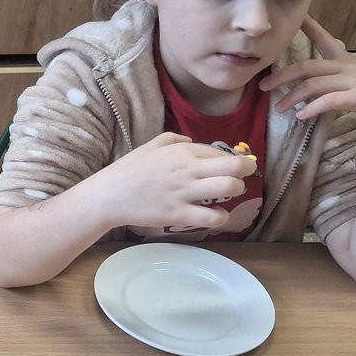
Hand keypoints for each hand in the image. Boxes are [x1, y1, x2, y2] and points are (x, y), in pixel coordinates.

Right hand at [103, 132, 256, 231]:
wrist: (108, 195)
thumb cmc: (128, 170)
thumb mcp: (150, 146)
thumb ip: (173, 139)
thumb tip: (192, 141)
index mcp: (181, 151)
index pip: (219, 152)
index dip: (231, 159)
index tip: (233, 167)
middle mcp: (187, 169)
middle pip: (234, 166)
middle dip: (246, 170)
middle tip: (243, 177)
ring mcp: (183, 192)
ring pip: (228, 188)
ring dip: (236, 191)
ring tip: (229, 195)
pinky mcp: (178, 214)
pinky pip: (211, 216)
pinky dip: (221, 217)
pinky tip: (216, 215)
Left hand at [260, 16, 355, 132]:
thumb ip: (336, 77)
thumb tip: (312, 84)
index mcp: (346, 61)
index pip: (324, 39)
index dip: (309, 27)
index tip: (294, 17)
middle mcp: (347, 67)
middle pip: (307, 66)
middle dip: (282, 75)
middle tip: (262, 86)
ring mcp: (354, 81)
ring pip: (314, 84)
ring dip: (292, 97)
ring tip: (278, 108)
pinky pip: (330, 100)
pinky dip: (313, 108)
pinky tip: (302, 115)